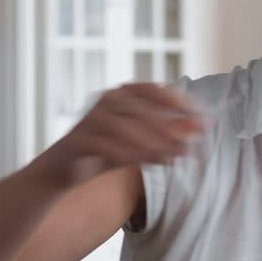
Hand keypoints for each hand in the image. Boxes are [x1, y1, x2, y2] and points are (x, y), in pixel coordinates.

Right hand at [38, 83, 206, 188]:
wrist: (60, 171)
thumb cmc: (104, 151)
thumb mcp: (140, 142)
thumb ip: (167, 133)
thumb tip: (201, 127)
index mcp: (119, 95)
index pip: (152, 90)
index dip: (176, 100)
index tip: (199, 114)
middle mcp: (105, 101)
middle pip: (143, 110)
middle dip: (170, 127)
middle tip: (193, 143)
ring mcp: (90, 120)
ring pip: (127, 128)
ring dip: (155, 143)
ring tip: (175, 157)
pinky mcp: (80, 141)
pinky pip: (108, 146)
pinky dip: (131, 155)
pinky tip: (149, 164)